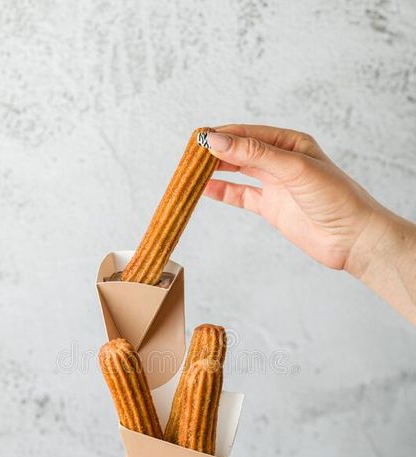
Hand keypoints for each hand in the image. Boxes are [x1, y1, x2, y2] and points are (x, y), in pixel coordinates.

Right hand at [204, 124, 389, 270]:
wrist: (352, 238)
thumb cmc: (335, 198)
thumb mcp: (293, 169)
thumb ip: (254, 153)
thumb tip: (217, 140)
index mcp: (290, 143)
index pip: (247, 133)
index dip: (222, 135)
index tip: (197, 140)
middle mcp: (281, 161)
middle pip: (240, 150)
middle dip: (215, 151)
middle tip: (188, 155)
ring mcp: (275, 185)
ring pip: (238, 172)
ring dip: (216, 170)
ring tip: (190, 171)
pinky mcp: (271, 207)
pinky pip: (241, 196)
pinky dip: (223, 192)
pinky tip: (205, 189)